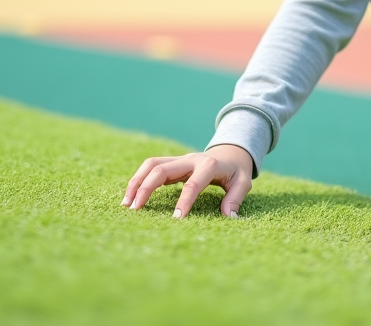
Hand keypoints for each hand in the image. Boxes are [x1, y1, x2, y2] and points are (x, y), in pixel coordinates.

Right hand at [122, 144, 253, 218]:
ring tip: (127, 204)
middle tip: (135, 209)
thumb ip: (236, 198)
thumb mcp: (244, 182)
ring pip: (151, 164)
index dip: (184, 201)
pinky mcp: (172, 163)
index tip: (176, 219)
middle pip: (162, 168)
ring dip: (137, 182)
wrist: (231, 151)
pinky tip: (132, 197)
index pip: (193, 183)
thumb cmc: (237, 170)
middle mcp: (190, 159)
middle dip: (146, 187)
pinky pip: (151, 168)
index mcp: (209, 164)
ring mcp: (179, 159)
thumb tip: (229, 216)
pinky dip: (139, 180)